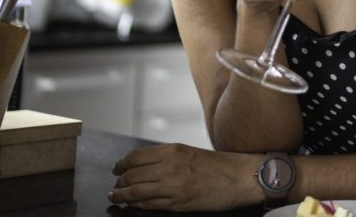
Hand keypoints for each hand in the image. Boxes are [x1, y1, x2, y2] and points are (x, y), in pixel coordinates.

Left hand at [109, 144, 259, 210]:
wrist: (239, 178)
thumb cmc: (219, 166)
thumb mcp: (190, 153)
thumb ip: (168, 157)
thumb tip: (145, 165)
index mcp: (172, 150)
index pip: (135, 157)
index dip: (121, 164)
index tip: (116, 169)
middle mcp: (169, 166)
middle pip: (132, 174)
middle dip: (119, 182)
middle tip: (116, 186)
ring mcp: (172, 185)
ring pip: (135, 191)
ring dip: (122, 196)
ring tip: (117, 197)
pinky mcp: (176, 202)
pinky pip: (148, 204)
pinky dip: (137, 205)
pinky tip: (133, 205)